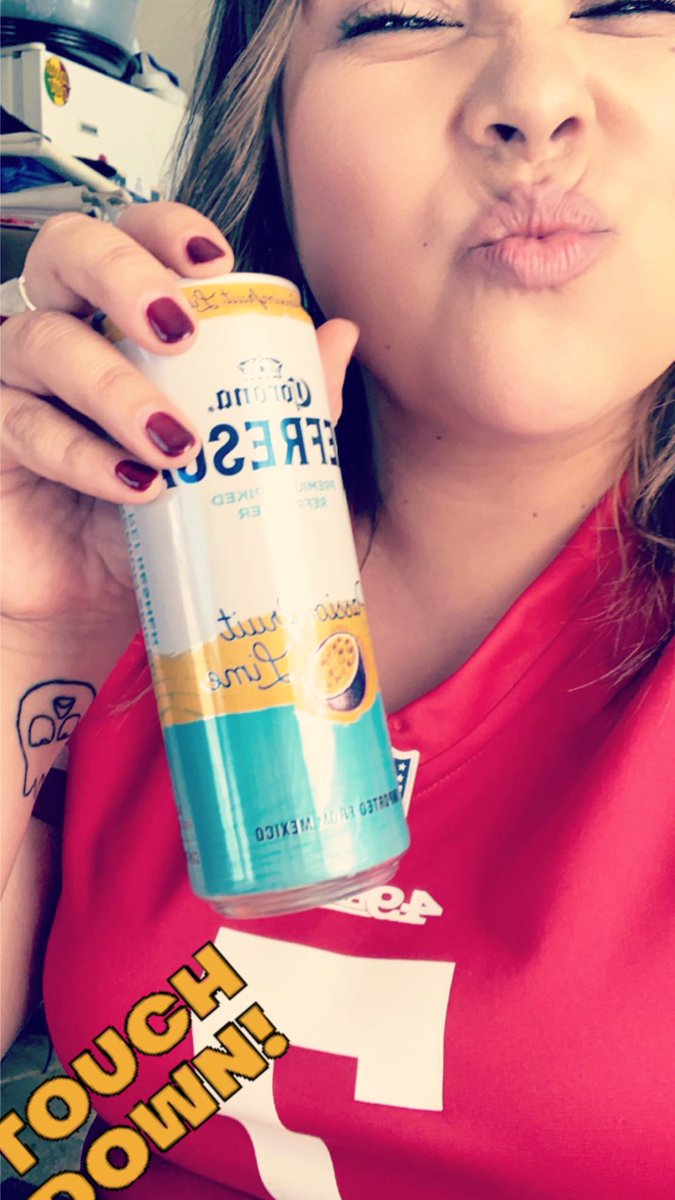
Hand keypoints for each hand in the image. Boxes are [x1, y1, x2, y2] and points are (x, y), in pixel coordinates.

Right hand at [0, 203, 356, 631]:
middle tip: (179, 328)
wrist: (95, 607)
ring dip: (117, 388)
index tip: (215, 263)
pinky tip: (136, 487)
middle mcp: (64, 332)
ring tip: (178, 444)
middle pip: (67, 250)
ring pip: (45, 342)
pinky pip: (26, 427)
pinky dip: (85, 457)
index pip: (131, 236)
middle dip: (125, 274)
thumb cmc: (158, 525)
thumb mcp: (230, 466)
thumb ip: (279, 402)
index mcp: (120, 320)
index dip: (165, 230)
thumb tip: (340, 335)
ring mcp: (17, 382)